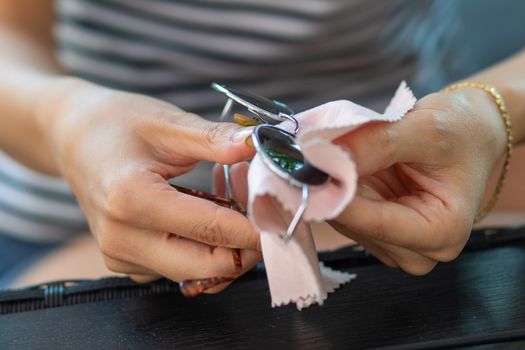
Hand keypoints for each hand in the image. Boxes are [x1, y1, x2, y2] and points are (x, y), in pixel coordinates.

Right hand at [38, 78, 260, 284]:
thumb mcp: (167, 122)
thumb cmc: (114, 123)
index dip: (256, 226)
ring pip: (197, 272)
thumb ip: (216, 139)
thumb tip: (260, 146)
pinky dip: (202, 247)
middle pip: (208, 266)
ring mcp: (121, 255)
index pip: (212, 230)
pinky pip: (179, 268)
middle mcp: (122, 238)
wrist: (72, 136)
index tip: (283, 213)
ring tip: (228, 200)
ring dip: (224, 245)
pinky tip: (203, 213)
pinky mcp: (125, 261)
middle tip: (257, 206)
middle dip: (244, 244)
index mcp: (131, 200)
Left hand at [330, 87, 506, 274]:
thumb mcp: (423, 129)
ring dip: (334, 187)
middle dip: (333, 189)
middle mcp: (421, 250)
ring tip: (339, 152)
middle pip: (358, 226)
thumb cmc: (460, 130)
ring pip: (345, 222)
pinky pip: (345, 214)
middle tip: (313, 151)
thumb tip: (323, 157)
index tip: (307, 171)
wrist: (470, 130)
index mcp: (443, 232)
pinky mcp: (380, 232)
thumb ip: (374, 145)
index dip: (337, 197)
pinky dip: (338, 188)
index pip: (377, 223)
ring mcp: (397, 244)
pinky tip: (345, 166)